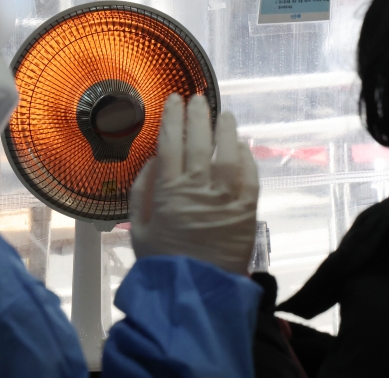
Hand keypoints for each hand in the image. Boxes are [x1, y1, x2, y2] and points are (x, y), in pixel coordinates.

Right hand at [130, 94, 258, 274]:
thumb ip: (141, 193)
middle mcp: (198, 187)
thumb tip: (152, 162)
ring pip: (227, 152)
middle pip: (199, 141)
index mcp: (168, 190)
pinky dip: (246, 157)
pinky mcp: (247, 209)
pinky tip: (242, 145)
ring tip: (224, 114)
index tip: (174, 99)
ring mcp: (226, 196)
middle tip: (198, 98)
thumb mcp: (139, 229)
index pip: (170, 143)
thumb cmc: (162, 262)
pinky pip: (249, 175)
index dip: (172, 118)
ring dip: (225, 129)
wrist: (196, 291)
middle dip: (198, 115)